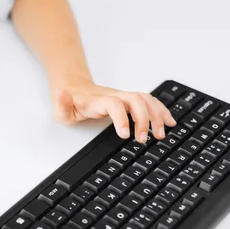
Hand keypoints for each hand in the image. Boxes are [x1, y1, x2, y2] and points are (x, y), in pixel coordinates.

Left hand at [53, 80, 176, 141]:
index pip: (114, 104)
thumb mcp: (60, 107)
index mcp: (98, 101)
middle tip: (144, 139)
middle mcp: (115, 96)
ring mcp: (124, 97)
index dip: (122, 118)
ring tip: (160, 135)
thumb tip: (61, 93)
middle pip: (136, 100)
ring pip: (146, 100)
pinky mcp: (130, 101)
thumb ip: (61, 103)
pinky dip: (161, 111)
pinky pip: (150, 102)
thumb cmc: (70, 103)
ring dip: (156, 116)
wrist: (75, 89)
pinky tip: (170, 122)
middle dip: (144, 119)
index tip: (125, 135)